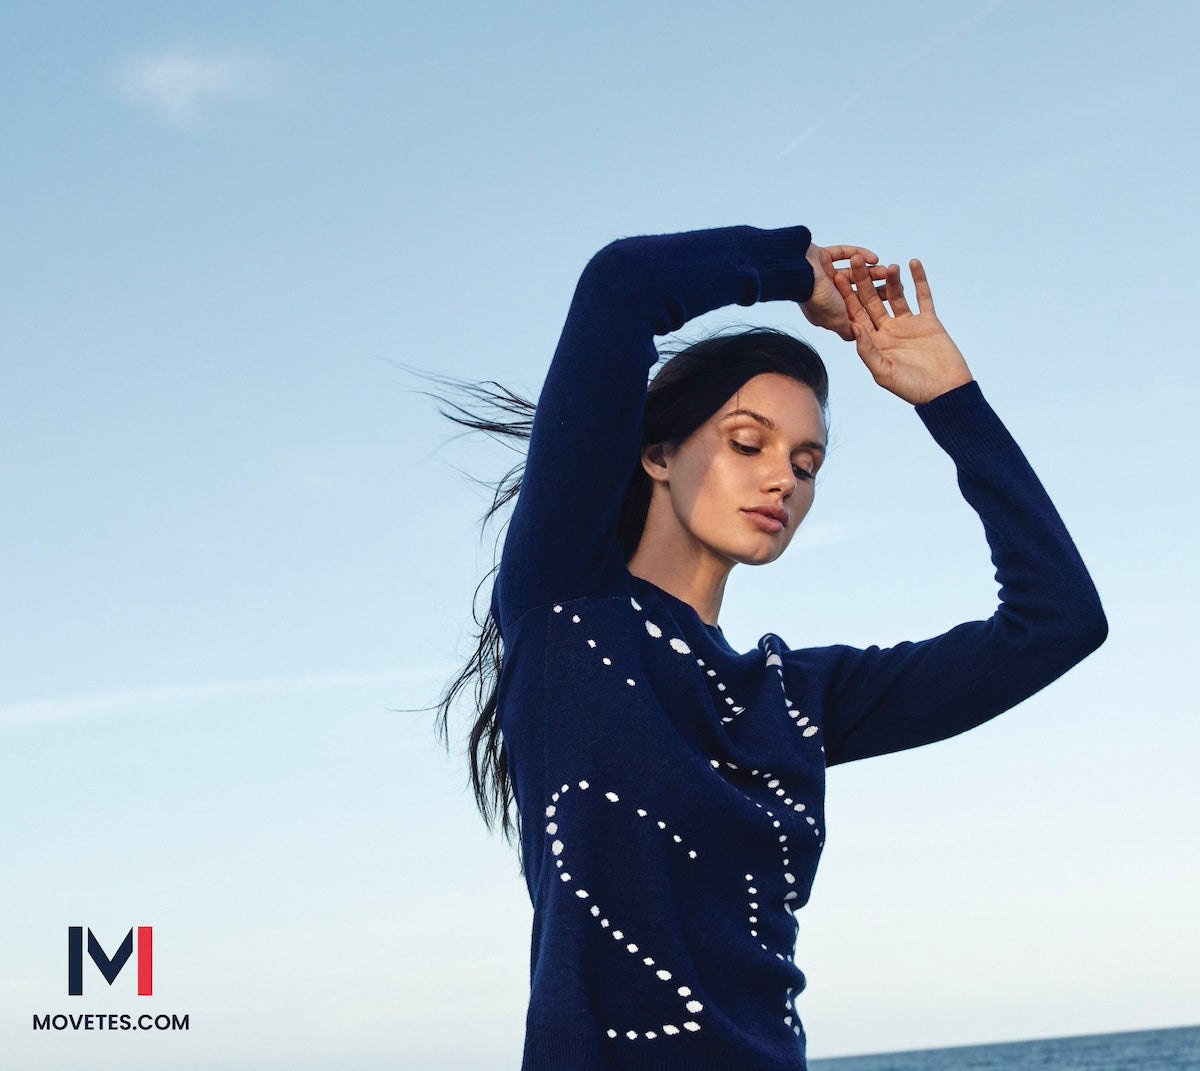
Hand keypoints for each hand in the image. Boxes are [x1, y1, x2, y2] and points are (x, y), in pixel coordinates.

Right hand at [801, 244, 882, 340]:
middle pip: (854, 291)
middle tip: (894, 285)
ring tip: (886, 270)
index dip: (872, 306)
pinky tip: (873, 258)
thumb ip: (848, 329)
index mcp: (826, 311)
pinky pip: (842, 254)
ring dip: (869, 272)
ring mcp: (821, 274)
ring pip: (851, 273)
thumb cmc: (816, 298)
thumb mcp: (836, 321)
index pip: (853, 309)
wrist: (797, 271)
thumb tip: (858, 337)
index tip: (890, 302)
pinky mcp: (821, 256)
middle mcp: (823, 293)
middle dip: (874, 288)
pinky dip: (858, 254)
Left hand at [834, 256, 972, 405]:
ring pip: (896, 296)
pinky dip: (919, 280)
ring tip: (886, 265)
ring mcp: (908, 325)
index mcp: (874, 343)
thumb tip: (853, 327)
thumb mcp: (884, 373)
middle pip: (873, 301)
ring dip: (891, 280)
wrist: (945, 393)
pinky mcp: (928, 321)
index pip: (857, 315)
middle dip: (864, 281)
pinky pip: (923, 296)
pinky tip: (913, 263)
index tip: (838, 277)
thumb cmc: (913, 389)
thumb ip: (868, 350)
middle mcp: (888, 331)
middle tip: (855, 260)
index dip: (847, 297)